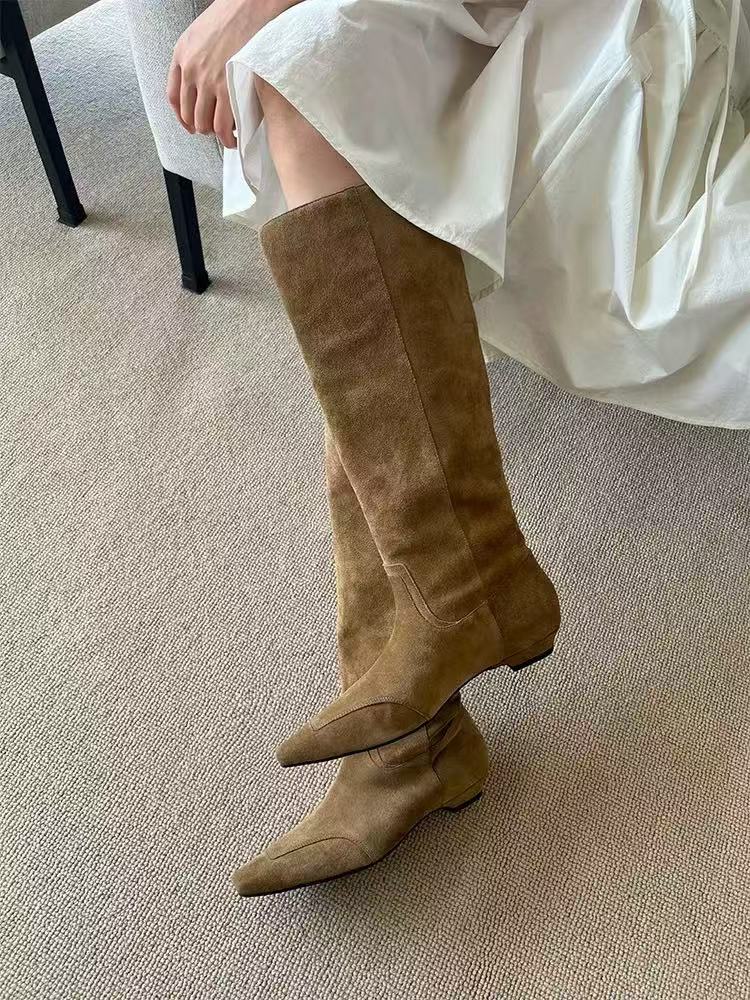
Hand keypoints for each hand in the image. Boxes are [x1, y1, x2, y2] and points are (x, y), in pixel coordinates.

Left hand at [167, 0, 299, 148]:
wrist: (251, 6)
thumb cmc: (233, 15)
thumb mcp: (201, 32)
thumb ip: (196, 56)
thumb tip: (203, 81)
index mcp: (181, 54)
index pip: (173, 96)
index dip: (181, 116)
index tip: (189, 124)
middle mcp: (190, 69)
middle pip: (188, 113)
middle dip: (200, 126)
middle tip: (213, 130)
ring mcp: (208, 81)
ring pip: (203, 122)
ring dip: (214, 134)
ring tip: (225, 136)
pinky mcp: (227, 89)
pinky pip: (221, 125)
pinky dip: (226, 137)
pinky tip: (232, 138)